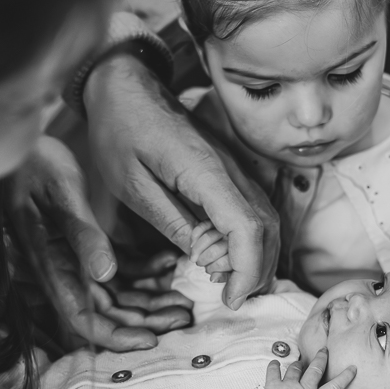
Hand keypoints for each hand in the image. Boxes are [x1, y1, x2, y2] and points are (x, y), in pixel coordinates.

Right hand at [9, 137, 191, 350]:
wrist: (21, 144)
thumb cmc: (36, 165)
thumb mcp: (61, 196)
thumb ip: (82, 235)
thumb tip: (104, 274)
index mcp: (53, 266)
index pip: (84, 318)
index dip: (116, 335)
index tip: (151, 340)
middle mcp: (65, 270)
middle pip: (107, 312)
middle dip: (145, 321)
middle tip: (183, 316)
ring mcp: (77, 259)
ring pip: (118, 294)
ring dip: (150, 301)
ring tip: (183, 301)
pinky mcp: (88, 244)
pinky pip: (120, 268)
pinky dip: (145, 271)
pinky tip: (169, 262)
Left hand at [85, 52, 278, 309]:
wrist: (128, 87)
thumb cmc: (121, 131)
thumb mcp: (131, 184)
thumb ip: (171, 221)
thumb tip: (203, 257)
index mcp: (205, 172)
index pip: (245, 228)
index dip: (246, 270)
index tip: (230, 300)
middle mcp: (231, 170)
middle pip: (267, 228)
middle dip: (257, 272)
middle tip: (231, 301)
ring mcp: (235, 169)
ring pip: (268, 221)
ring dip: (258, 258)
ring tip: (231, 286)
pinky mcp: (231, 172)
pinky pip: (254, 210)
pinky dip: (250, 241)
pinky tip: (227, 259)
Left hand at [259, 348, 355, 388]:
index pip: (335, 387)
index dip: (345, 377)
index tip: (352, 367)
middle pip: (315, 370)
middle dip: (321, 358)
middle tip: (323, 350)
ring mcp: (288, 386)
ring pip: (295, 368)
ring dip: (297, 364)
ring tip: (298, 363)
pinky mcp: (273, 386)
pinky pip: (273, 371)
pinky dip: (274, 366)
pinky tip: (275, 363)